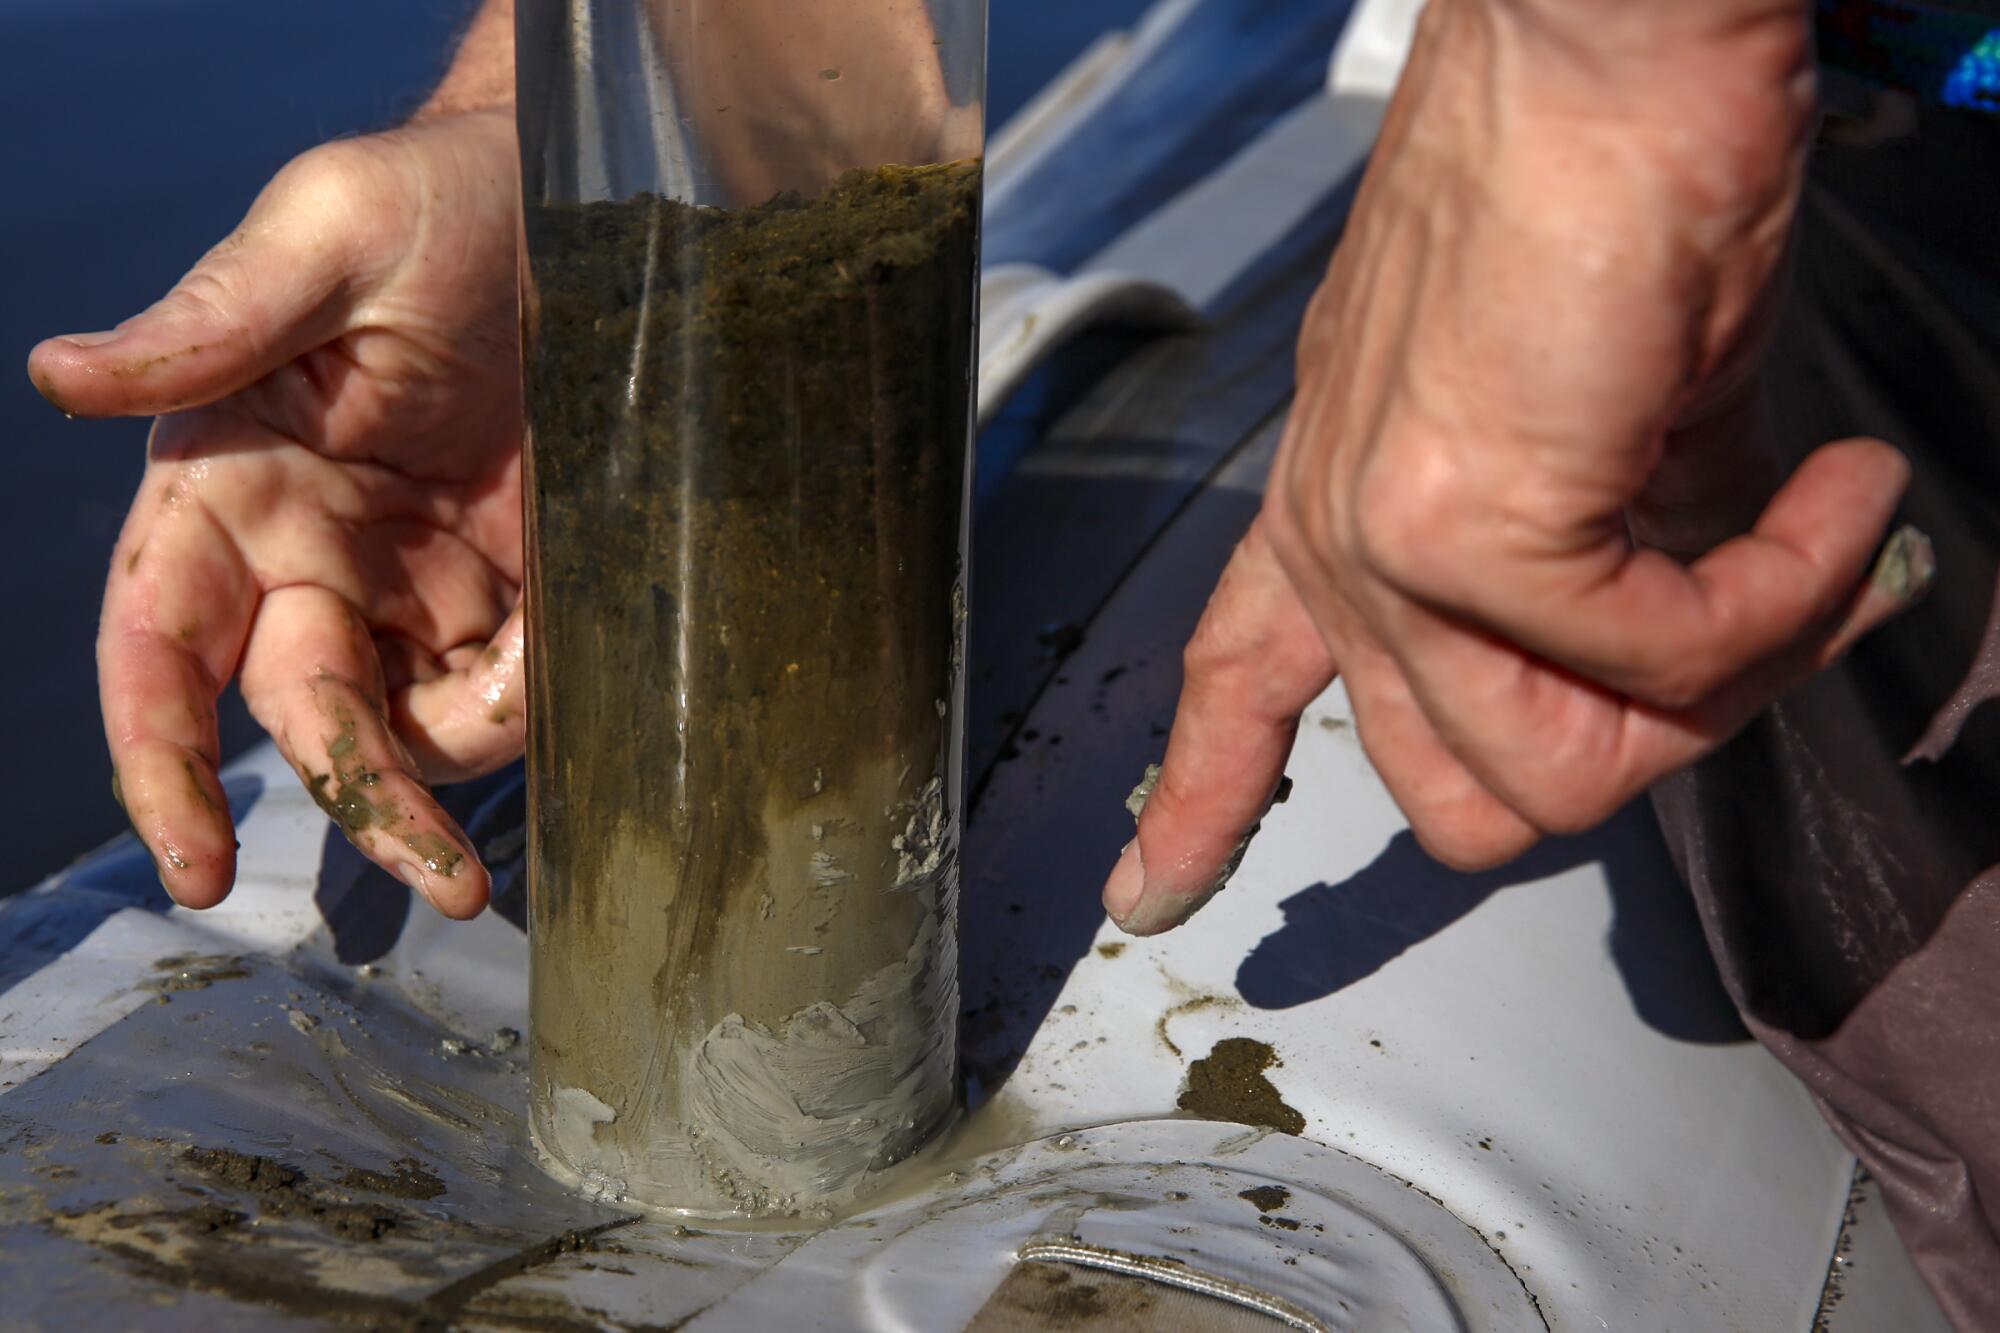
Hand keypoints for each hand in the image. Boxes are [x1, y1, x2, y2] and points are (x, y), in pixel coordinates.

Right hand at [28, 111, 524, 918]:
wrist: (592, 197)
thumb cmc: (441, 199)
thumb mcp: (329, 234)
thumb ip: (210, 323)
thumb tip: (59, 374)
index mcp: (230, 484)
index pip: (160, 648)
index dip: (161, 760)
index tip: (196, 862)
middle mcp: (311, 554)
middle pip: (306, 720)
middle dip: (368, 805)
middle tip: (456, 880)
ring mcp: (416, 582)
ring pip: (412, 731)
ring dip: (468, 757)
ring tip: (539, 677)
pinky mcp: (514, 589)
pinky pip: (510, 690)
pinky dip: (539, 699)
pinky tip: (570, 650)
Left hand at [1104, 0, 1923, 933]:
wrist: (1608, 44)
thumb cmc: (1605, 190)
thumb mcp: (1602, 416)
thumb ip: (1617, 548)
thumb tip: (1717, 635)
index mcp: (1337, 509)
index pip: (1235, 684)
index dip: (1202, 805)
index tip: (1159, 888)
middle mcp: (1340, 541)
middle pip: (1459, 801)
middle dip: (1636, 758)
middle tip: (1747, 626)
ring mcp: (1386, 541)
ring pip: (1553, 775)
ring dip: (1721, 689)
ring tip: (1803, 541)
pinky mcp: (1467, 520)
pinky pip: (1656, 658)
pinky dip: (1779, 595)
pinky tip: (1829, 490)